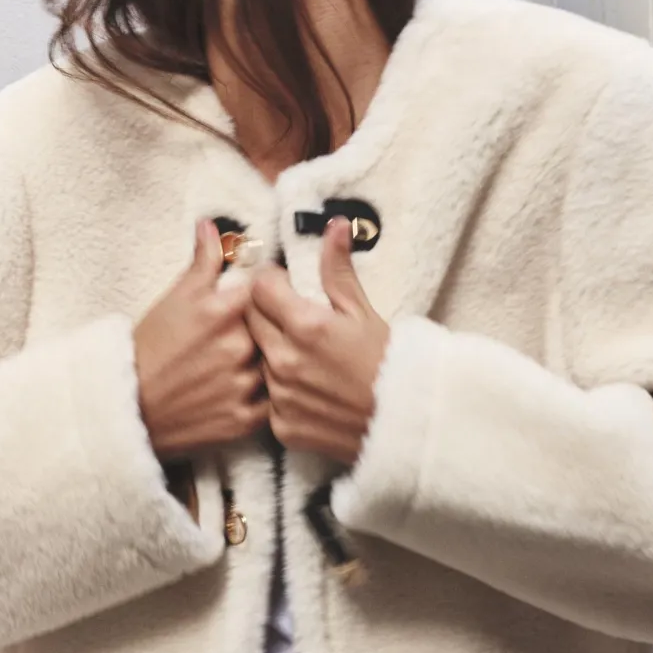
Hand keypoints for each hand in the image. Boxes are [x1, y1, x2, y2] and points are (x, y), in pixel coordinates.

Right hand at [134, 220, 267, 459]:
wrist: (128, 407)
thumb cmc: (150, 349)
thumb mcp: (175, 298)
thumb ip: (203, 261)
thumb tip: (212, 225)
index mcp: (224, 310)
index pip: (269, 290)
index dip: (267, 294)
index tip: (262, 299)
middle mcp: (239, 347)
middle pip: (276, 329)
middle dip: (268, 331)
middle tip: (249, 336)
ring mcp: (243, 385)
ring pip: (278, 366)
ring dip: (269, 365)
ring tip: (243, 366)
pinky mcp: (244, 420)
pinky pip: (274, 404)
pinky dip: (266, 398)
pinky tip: (247, 391)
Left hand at [245, 218, 389, 465]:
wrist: (404, 425)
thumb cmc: (389, 365)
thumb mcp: (364, 312)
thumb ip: (338, 270)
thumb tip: (334, 227)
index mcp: (304, 326)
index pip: (258, 288)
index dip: (270, 281)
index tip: (284, 284)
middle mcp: (284, 362)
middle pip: (249, 321)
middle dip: (265, 312)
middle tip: (291, 315)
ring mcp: (281, 396)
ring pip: (257, 360)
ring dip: (271, 351)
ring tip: (305, 355)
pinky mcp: (282, 426)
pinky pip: (268, 398)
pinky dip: (282, 390)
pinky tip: (308, 387)